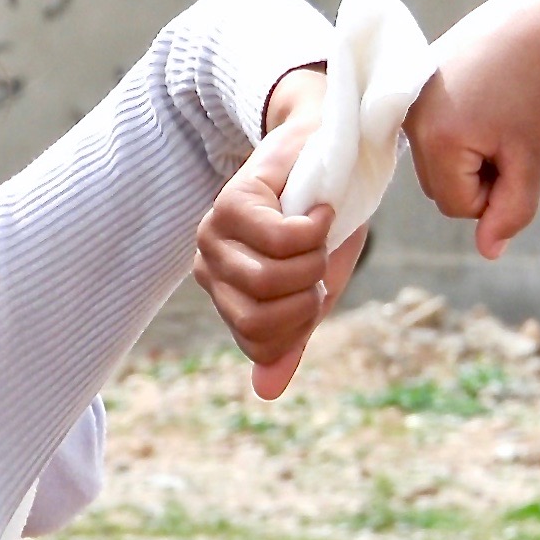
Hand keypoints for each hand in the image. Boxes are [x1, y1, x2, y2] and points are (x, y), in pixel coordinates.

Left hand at [193, 69, 371, 401]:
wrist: (329, 147)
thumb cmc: (324, 219)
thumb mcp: (315, 286)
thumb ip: (292, 335)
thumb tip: (266, 392)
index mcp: (228, 296)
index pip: (261, 346)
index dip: (301, 325)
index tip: (316, 289)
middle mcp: (211, 269)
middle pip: (262, 321)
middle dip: (309, 296)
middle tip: (319, 259)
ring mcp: (214, 235)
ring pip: (272, 282)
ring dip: (315, 260)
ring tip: (318, 231)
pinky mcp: (231, 202)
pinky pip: (282, 241)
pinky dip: (317, 229)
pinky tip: (319, 210)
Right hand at [408, 0, 539, 260]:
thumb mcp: (532, 158)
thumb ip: (512, 212)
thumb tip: (489, 255)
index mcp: (435, 138)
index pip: (457, 206)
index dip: (496, 189)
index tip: (519, 149)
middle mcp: (409, 117)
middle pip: (441, 186)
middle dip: (479, 172)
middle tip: (512, 129)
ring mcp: (408, 97)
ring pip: (437, 161)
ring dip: (470, 152)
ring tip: (499, 111)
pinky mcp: (414, 82)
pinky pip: (433, 130)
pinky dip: (461, 126)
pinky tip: (486, 95)